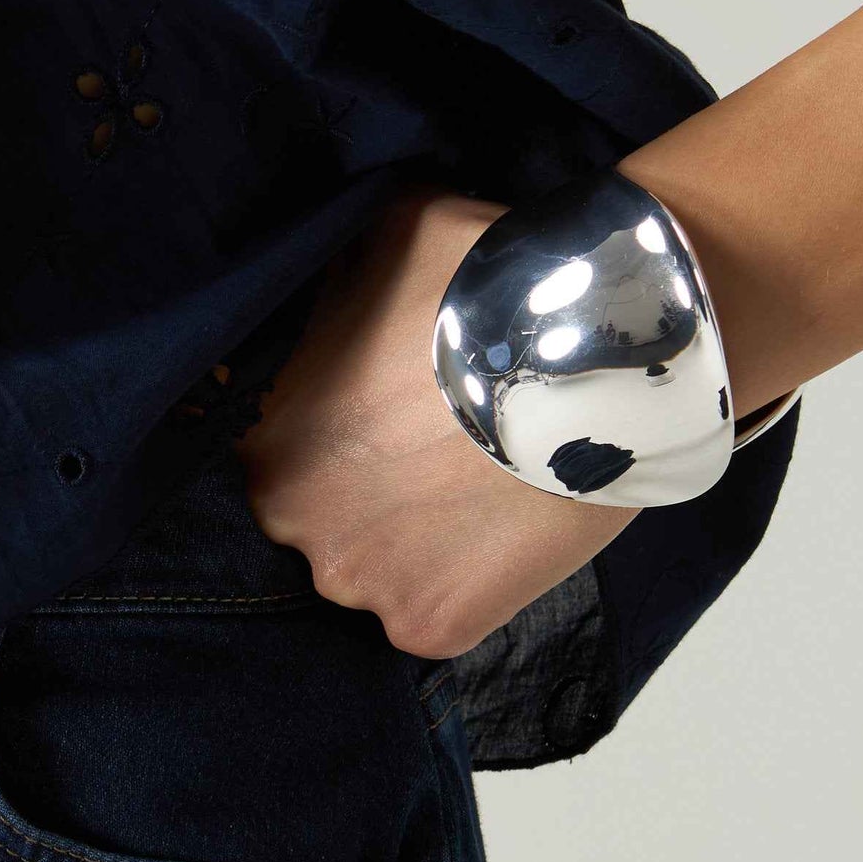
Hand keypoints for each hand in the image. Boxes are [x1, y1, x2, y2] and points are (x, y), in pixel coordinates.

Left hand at [235, 186, 639, 660]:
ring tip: (475, 492)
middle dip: (365, 491)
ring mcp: (360, 584)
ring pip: (374, 571)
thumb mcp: (388, 233)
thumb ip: (333, 274)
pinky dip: (464, 584)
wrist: (597, 358)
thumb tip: (317, 275)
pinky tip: (499, 534)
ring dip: (414, 541)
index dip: (336, 432)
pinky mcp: (429, 627)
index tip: (386, 418)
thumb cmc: (485, 293)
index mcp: (265, 437)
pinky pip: (433, 614)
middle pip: (318, 518)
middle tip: (431, 455)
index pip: (279, 451)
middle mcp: (290, 522)